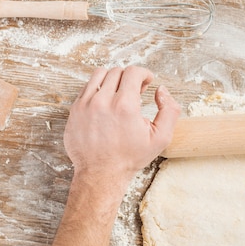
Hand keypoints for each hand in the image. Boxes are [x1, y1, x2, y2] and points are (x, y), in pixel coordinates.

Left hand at [63, 66, 180, 200]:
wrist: (101, 174)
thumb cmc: (130, 157)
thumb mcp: (160, 138)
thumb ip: (169, 110)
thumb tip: (161, 90)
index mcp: (125, 106)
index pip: (133, 72)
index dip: (144, 73)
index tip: (146, 81)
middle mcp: (102, 101)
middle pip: (117, 72)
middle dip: (130, 77)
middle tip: (135, 90)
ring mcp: (85, 105)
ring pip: (99, 75)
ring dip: (112, 79)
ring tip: (119, 93)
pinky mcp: (74, 110)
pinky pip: (86, 87)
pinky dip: (98, 89)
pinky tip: (105, 102)